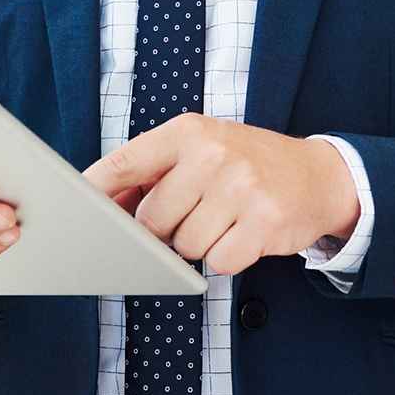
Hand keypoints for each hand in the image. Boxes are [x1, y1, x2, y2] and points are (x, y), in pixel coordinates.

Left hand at [83, 113, 358, 275]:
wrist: (319, 175)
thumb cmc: (247, 165)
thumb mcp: (202, 150)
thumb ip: (153, 173)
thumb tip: (101, 208)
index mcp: (189, 131)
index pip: (126, 162)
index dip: (96, 189)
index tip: (75, 210)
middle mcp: (213, 154)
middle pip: (151, 219)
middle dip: (165, 228)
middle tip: (195, 212)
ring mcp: (240, 187)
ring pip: (184, 245)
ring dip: (199, 243)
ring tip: (225, 218)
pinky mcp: (264, 222)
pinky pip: (218, 262)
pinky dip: (228, 257)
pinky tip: (244, 233)